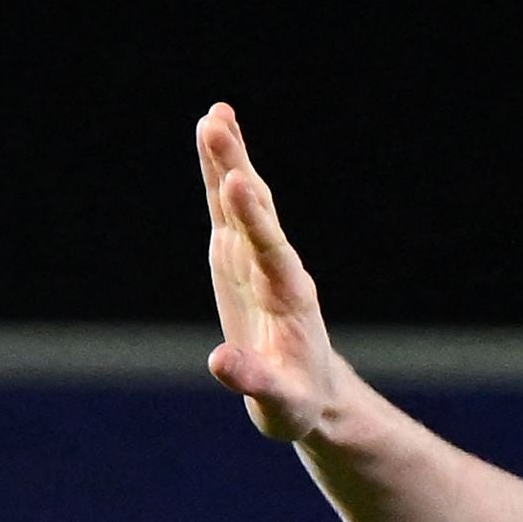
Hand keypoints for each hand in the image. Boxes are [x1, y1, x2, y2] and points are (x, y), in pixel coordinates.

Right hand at [197, 103, 348, 441]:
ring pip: (242, 202)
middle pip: (256, 212)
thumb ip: (252, 380)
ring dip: (228, 159)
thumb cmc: (293, 401)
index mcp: (288, 298)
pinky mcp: (237, 255)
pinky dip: (219, 171)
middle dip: (235, 170)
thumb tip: (218, 361)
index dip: (252, 218)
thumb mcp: (277, 404)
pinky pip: (226, 209)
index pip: (270, 250)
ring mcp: (256, 257)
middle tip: (217, 126)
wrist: (309, 391)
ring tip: (214, 116)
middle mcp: (275, 267)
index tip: (237, 183)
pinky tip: (213, 131)